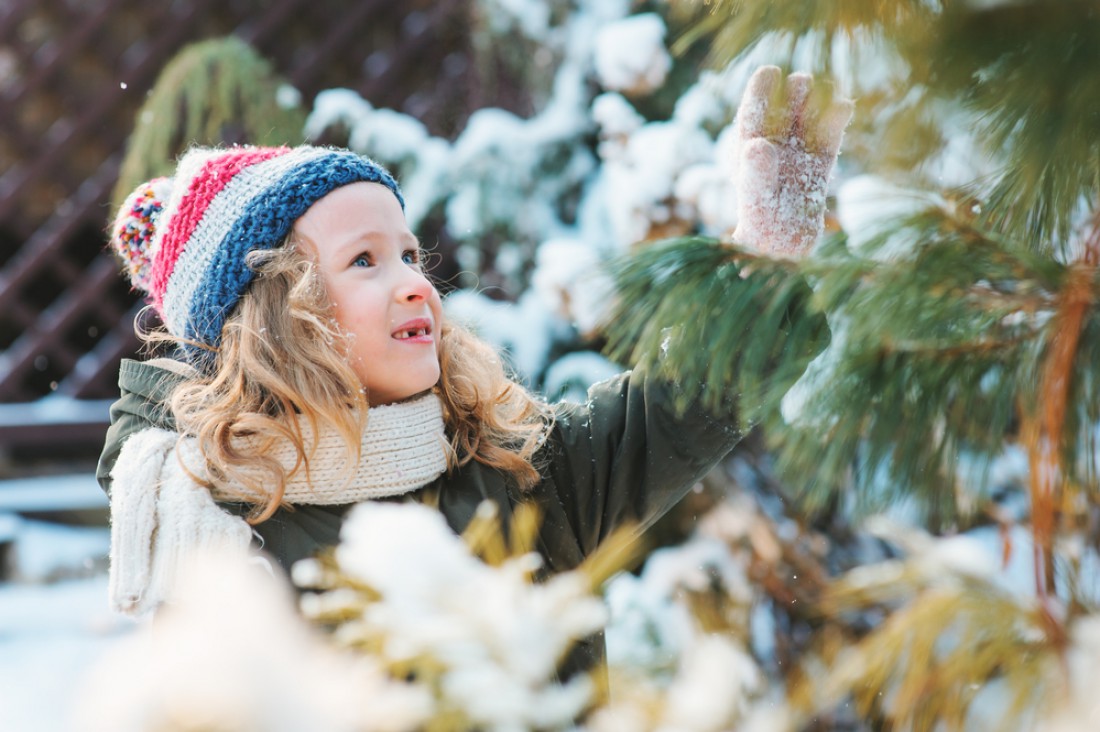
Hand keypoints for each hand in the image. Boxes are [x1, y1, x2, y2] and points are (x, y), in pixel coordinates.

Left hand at [732, 66, 853, 257]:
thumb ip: (756, 175)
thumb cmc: (760, 230)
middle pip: (784, 107)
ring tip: (823, 88)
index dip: (760, 91)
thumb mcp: (755, 201)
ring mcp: (798, 152)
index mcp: (747, 149)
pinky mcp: (821, 163)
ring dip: (816, 100)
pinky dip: (836, 120)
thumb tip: (759, 145)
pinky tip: (844, 106)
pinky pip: (829, 136)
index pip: (753, 113)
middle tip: (802, 85)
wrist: (785, 251)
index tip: (769, 72)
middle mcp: (773, 145)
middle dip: (793, 92)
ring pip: (808, 116)